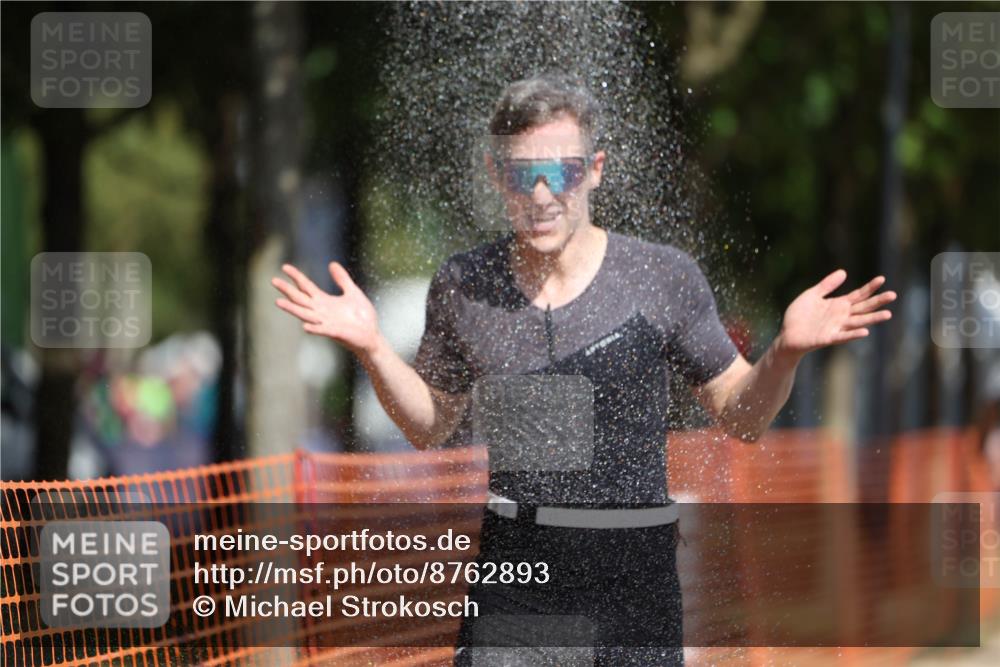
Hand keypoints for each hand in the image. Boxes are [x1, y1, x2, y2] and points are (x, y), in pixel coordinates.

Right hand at [271, 262, 381, 356]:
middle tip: (273, 280)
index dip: (296, 276)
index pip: (306, 287)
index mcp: (324, 302)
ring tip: (278, 302)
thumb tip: (331, 263)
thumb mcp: (352, 292)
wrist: (372, 335)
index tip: (284, 266)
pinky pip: (322, 330)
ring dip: (292, 309)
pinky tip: (304, 326)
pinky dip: (314, 329)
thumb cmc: (362, 317)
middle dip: (287, 290)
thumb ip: (342, 279)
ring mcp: (326, 323)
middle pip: (300, 299)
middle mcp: (321, 312)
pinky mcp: (335, 332)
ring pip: (305, 315)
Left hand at [777, 270, 896, 358]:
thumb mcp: (812, 295)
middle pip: (863, 308)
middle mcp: (841, 317)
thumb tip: (844, 272)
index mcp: (838, 305)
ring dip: (872, 319)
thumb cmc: (799, 316)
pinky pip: (842, 336)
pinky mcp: (827, 338)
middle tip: (893, 295)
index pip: (858, 295)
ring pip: (858, 322)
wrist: (787, 335)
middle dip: (878, 302)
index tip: (882, 279)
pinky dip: (853, 334)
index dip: (870, 287)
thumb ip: (826, 285)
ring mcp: (836, 328)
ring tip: (888, 314)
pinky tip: (865, 331)